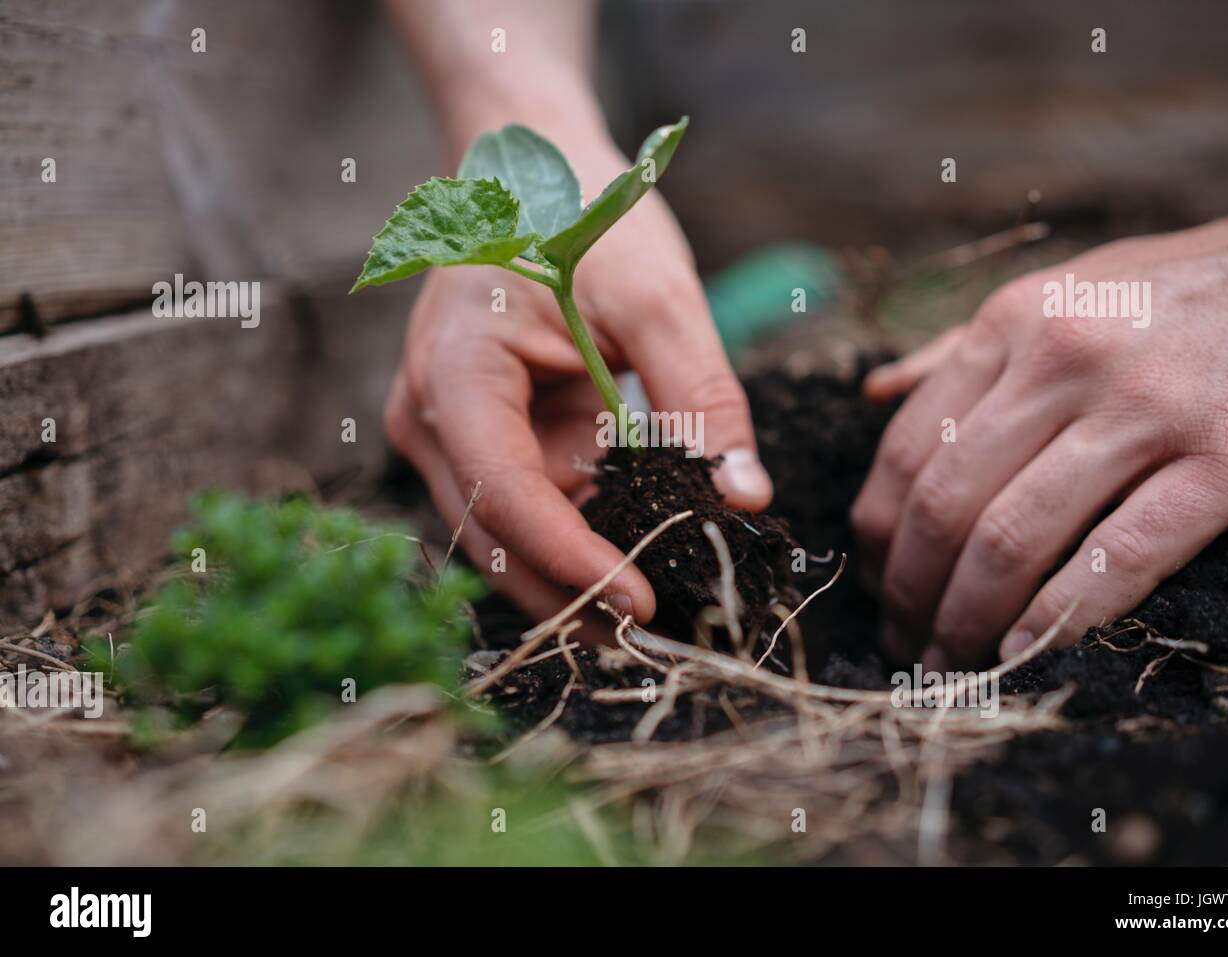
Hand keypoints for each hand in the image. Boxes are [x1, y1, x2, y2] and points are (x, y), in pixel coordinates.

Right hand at [384, 177, 772, 626]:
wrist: (531, 169)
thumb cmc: (583, 211)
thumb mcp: (658, 295)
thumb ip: (703, 396)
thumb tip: (746, 499)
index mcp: (456, 369)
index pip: (503, 492)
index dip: (571, 560)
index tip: (643, 604)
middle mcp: (432, 414)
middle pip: (493, 536)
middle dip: (571, 595)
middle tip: (659, 640)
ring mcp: (449, 432)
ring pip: (504, 537)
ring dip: (573, 581)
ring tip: (656, 619)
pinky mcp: (484, 439)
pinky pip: (527, 507)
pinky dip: (577, 541)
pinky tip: (636, 561)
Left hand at [853, 177, 1227, 667]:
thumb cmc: (1172, 294)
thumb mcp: (1056, 292)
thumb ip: (962, 349)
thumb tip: (872, 393)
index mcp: (1013, 323)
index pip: (909, 445)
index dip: (877, 528)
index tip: (872, 578)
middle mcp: (1065, 361)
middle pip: (948, 501)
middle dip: (909, 587)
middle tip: (900, 635)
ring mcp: (1146, 411)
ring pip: (1015, 536)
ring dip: (966, 616)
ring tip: (948, 660)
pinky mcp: (1225, 461)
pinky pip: (1119, 555)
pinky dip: (1058, 617)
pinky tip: (1020, 654)